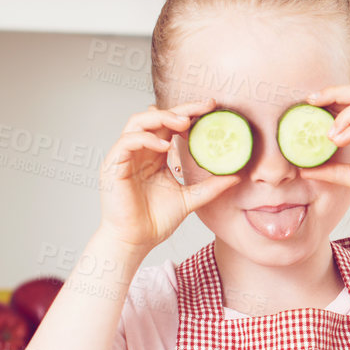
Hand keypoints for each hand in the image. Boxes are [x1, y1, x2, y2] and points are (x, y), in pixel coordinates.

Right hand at [98, 100, 239, 253]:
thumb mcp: (190, 199)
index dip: (189, 114)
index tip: (212, 108)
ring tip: (184, 122)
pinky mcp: (113, 165)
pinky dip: (146, 138)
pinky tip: (164, 144)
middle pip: (156, 116)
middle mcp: (139, 151)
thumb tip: (236, 177)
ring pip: (138, 122)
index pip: (170, 125)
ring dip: (162, 117)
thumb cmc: (155, 221)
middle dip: (180, 109)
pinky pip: (127, 141)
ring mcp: (124, 156)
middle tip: (204, 107)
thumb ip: (210, 186)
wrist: (136, 241)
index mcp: (154, 155)